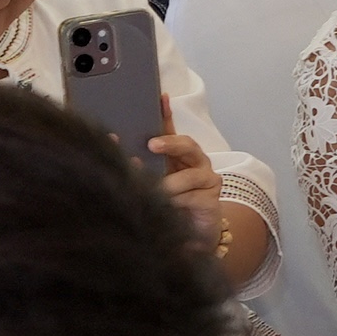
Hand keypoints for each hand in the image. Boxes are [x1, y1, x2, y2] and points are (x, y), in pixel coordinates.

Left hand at [138, 127, 256, 281]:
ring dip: (170, 183)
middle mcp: (195, 162)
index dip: (166, 114)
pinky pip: (194, 195)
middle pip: (187, 145)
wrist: (193, 237)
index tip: (160, 98)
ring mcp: (206, 178)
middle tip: (152, 145)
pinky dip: (179, 200)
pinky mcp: (212, 197)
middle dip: (170, 143)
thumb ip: (143, 171)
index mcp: (177, 156)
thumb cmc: (169, 207)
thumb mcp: (153, 186)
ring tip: (157, 190)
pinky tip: (170, 205)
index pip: (171, 130)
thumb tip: (124, 162)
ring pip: (190, 173)